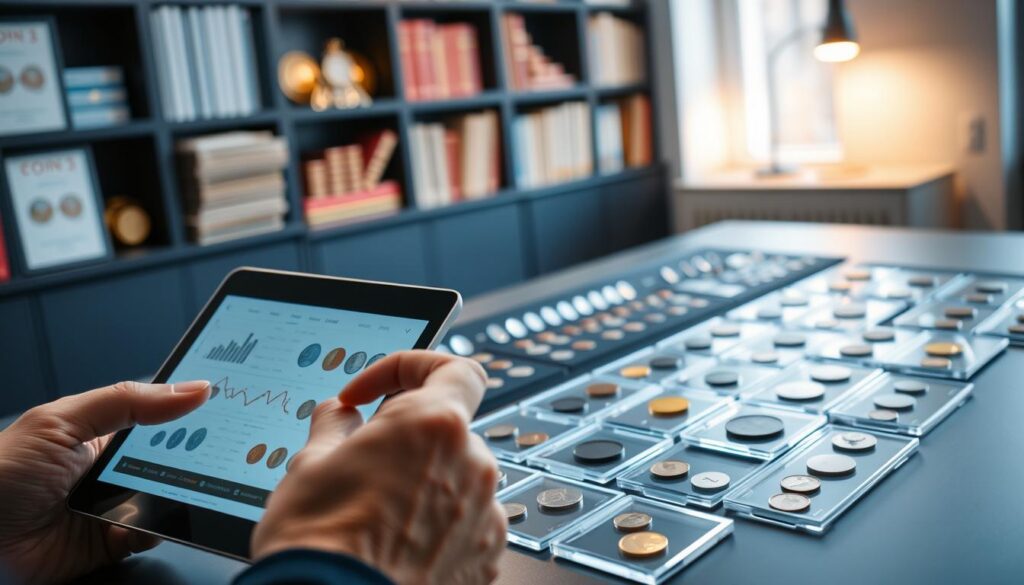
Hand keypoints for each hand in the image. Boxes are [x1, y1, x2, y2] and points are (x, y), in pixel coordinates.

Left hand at [0, 380, 210, 583]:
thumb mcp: (64, 423)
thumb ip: (128, 402)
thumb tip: (192, 387)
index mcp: (100, 431)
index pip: (156, 414)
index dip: (189, 409)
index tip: (225, 401)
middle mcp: (110, 468)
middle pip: (170, 457)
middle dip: (194, 453)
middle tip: (220, 446)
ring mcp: (111, 506)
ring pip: (167, 496)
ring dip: (180, 492)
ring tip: (193, 482)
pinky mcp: (110, 544)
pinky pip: (151, 534)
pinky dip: (159, 529)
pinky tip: (152, 519)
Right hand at [252, 350, 505, 584]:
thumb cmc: (320, 544)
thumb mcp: (310, 465)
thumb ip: (335, 426)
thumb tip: (339, 416)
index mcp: (435, 425)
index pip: (453, 368)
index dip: (410, 369)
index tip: (371, 394)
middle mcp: (474, 465)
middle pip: (449, 431)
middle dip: (407, 439)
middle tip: (360, 462)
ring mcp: (485, 515)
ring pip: (456, 480)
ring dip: (423, 484)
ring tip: (374, 514)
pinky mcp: (487, 558)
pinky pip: (465, 525)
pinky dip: (437, 527)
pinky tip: (397, 545)